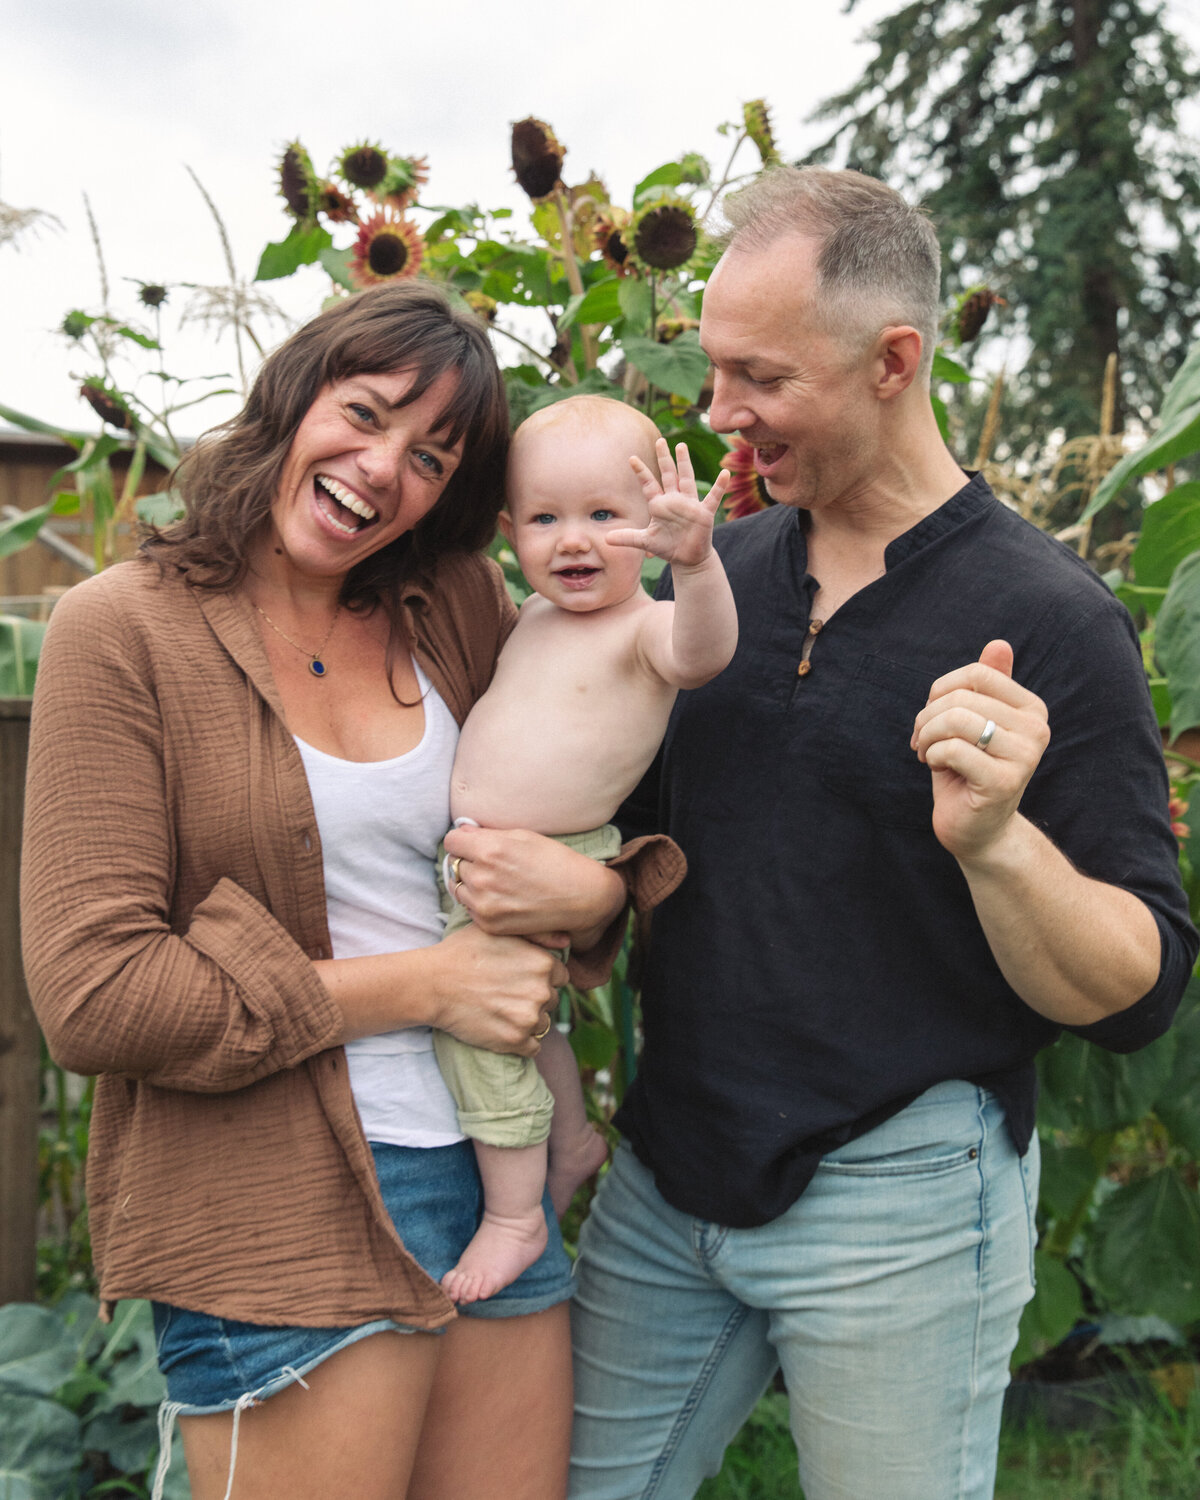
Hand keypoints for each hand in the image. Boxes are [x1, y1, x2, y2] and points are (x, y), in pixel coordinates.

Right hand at [432, 923, 566, 1056]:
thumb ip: (538, 934)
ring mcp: (529, 1018)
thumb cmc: (463, 952)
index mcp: (544, 963)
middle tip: (506, 994)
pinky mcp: (514, 1041)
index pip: (559, 977)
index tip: (519, 978)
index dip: (540, 977)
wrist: (433, 984)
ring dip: (527, 1020)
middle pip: (552, 1000)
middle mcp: (542, 991)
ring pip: (543, 1024)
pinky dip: (521, 1042)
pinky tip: (502, 1028)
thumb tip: (566, 943)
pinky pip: (533, 1047)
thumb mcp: (499, 930)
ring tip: (501, 1010)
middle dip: (534, 998)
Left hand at [443, 824, 626, 948]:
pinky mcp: (489, 924)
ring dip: (470, 883)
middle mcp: (482, 878)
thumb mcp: (523, 836)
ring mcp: (484, 905)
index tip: (472, 844)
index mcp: (490, 850)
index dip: (462, 841)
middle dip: (468, 861)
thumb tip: (462, 833)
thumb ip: (487, 835)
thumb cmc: (556, 861)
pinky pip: (470, 908)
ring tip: (496, 881)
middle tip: (490, 864)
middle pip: (454, 864)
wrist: (581, 898)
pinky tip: (502, 897)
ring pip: (458, 888)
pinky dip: (479, 902)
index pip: (452, 841)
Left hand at [609, 438, 730, 567]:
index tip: (631, 458)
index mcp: (659, 505)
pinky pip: (713, 497)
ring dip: (684, 464)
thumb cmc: (667, 547)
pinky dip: (720, 486)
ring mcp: (690, 505)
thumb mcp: (645, 542)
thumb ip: (627, 538)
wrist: (688, 558)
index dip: (641, 472)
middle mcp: (674, 500)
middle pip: (668, 475)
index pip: (649, 484)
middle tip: (660, 440)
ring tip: (681, 447)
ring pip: (686, 479)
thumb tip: (606, 539)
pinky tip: (725, 473)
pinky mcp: (704, 513)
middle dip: (664, 458)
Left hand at [910, 639, 1050, 862]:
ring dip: (928, 737)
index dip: (941, 691)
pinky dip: (932, 756)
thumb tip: (999, 643)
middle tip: (922, 741)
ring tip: (928, 754)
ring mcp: (1024, 756)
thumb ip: (988, 685)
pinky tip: (937, 769)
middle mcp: (1036, 729)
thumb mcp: (973, 722)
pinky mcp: (1004, 782)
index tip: (931, 716)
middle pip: (961, 697)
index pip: (976, 674)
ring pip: (956, 720)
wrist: (977, 829)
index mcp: (1031, 709)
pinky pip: (952, 749)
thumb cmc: (968, 771)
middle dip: (928, 718)